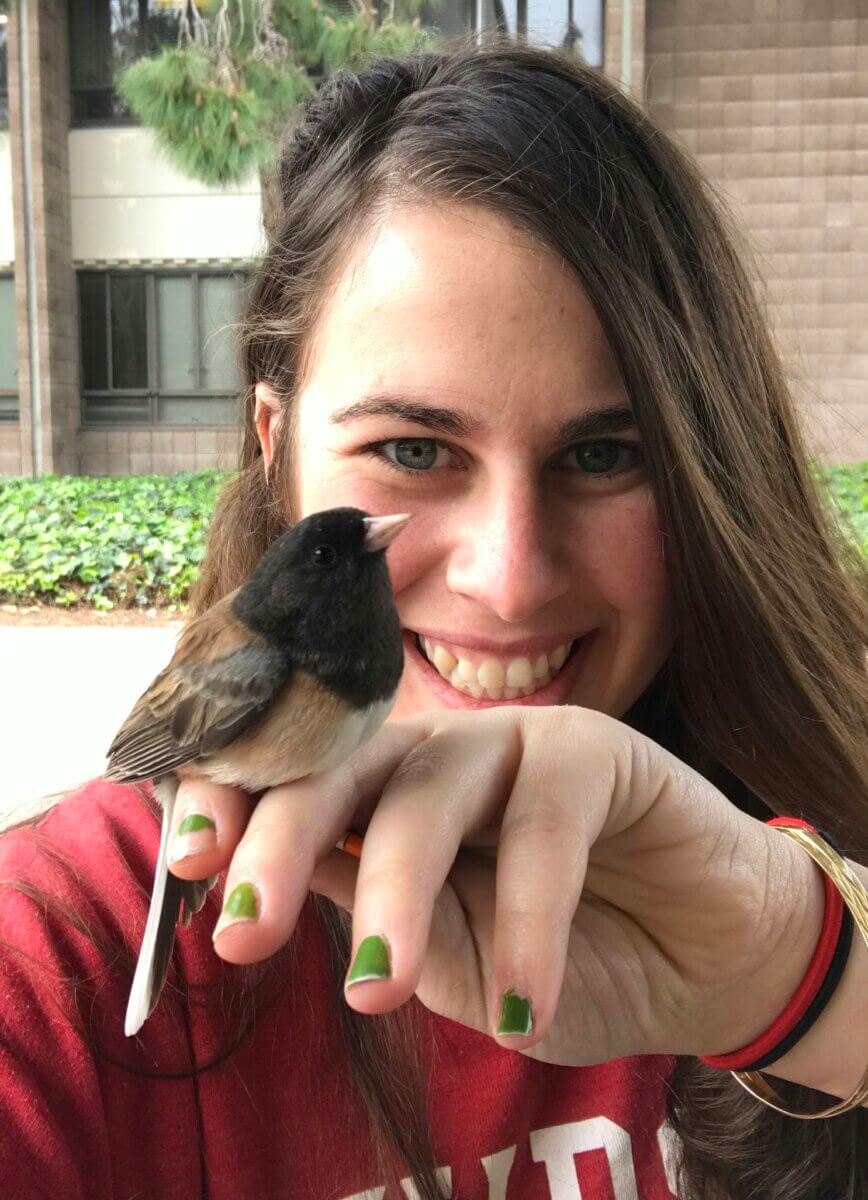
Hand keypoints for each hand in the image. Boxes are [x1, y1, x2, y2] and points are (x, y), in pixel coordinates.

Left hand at [167, 707, 821, 1066]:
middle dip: (283, 841)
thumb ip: (372, 916)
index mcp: (385, 802)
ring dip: (397, 896)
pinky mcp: (595, 750)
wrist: (702, 966)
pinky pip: (542, 826)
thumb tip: (268, 882)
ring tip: (383, 991)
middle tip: (245, 930)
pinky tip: (528, 1004)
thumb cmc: (565, 966)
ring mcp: (512, 744)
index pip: (292, 786)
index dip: (234, 806)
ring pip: (427, 794)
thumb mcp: (455, 968)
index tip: (184, 862)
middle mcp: (435, 758)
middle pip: (338, 770)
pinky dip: (528, 918)